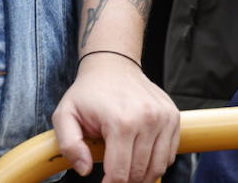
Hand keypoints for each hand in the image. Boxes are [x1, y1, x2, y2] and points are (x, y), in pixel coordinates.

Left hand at [51, 51, 179, 182]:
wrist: (114, 66)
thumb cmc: (88, 93)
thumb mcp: (64, 115)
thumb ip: (69, 146)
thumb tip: (85, 169)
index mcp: (121, 122)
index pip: (120, 172)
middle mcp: (148, 119)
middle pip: (140, 172)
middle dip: (125, 182)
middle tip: (113, 179)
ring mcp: (164, 117)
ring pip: (159, 166)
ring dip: (143, 177)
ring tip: (128, 173)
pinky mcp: (173, 116)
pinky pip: (170, 153)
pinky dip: (157, 163)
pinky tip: (142, 159)